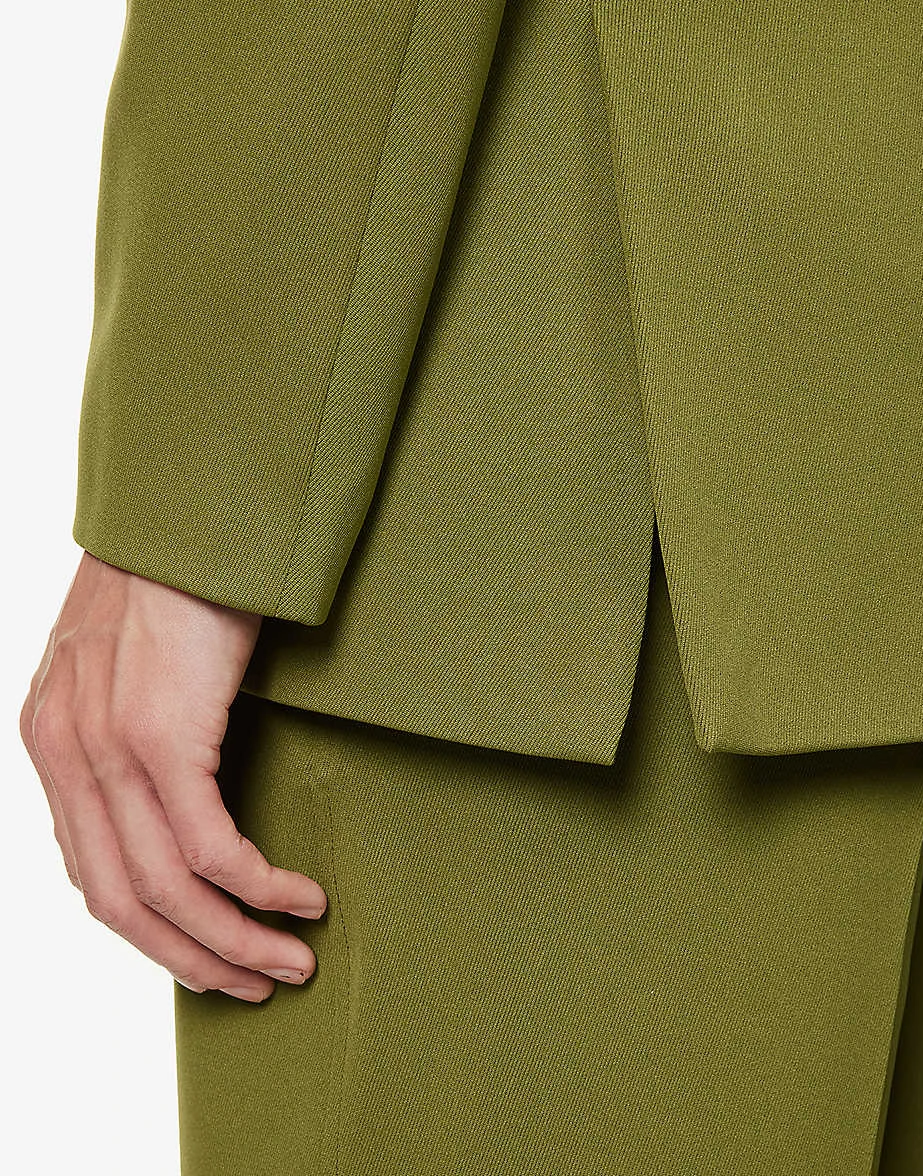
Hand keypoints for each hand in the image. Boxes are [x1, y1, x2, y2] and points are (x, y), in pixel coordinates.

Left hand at [20, 550, 326, 1001]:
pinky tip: (301, 896)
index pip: (90, 874)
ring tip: (287, 960)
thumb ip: (126, 730)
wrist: (188, 509)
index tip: (206, 955)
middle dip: (191, 960)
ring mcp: (106, 748)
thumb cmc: (174, 577)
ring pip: (165, 891)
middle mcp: (64, 754)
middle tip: (252, 985)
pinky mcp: (160, 736)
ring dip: (231, 941)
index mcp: (50, 740)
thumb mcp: (126, 661)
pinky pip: (211, 847)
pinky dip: (258, 888)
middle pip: (121, 904)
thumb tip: (174, 794)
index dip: (151, 933)